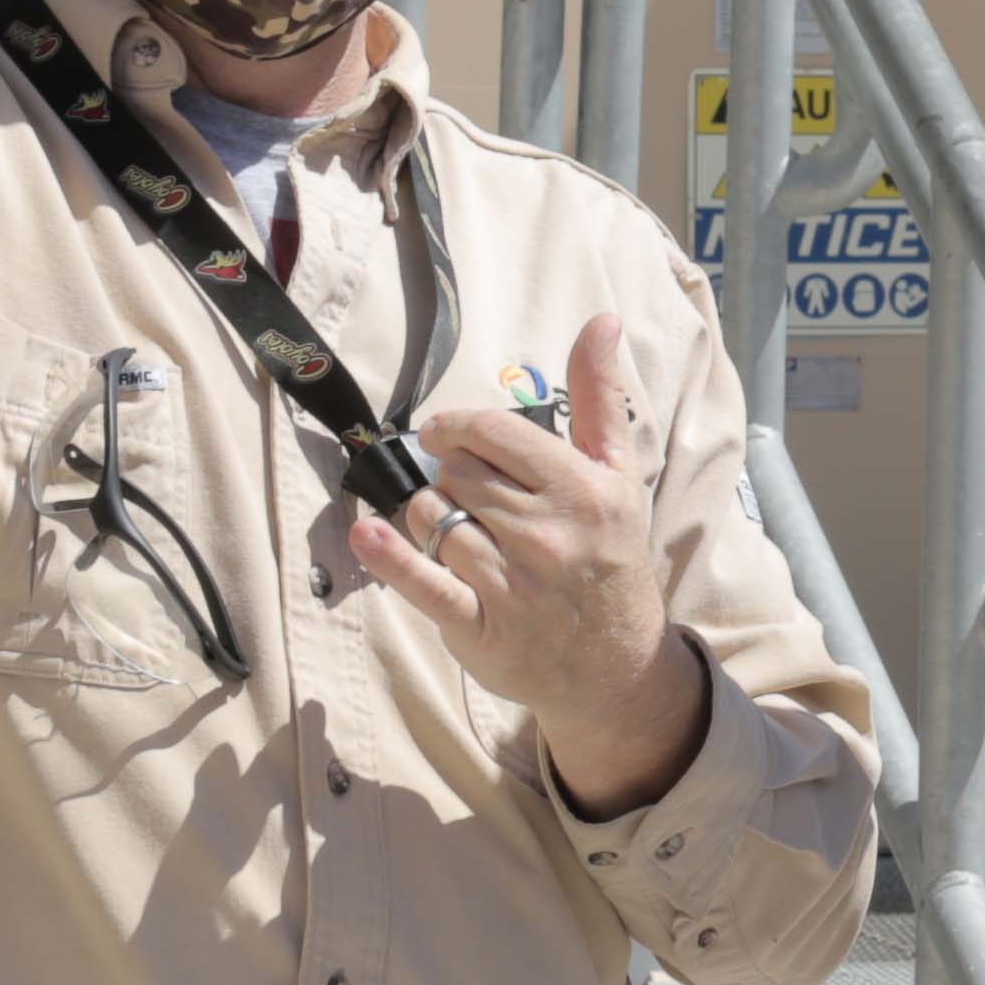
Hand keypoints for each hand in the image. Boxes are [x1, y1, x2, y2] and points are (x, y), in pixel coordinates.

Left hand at [350, 314, 706, 816]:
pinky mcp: (479, 628)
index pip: (493, 433)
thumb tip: (601, 319)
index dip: (459, 427)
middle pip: (455, 473)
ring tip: (463, 531)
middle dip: (452, 475)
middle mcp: (547, 535)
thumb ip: (600, 396)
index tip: (447, 435)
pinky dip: (389, 557)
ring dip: (431, 517)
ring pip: (432, 519)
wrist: (616, 664)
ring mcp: (511, 585)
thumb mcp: (619, 475)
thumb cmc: (610, 556)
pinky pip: (423, 583)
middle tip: (475, 497)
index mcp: (583, 490)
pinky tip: (366, 534)